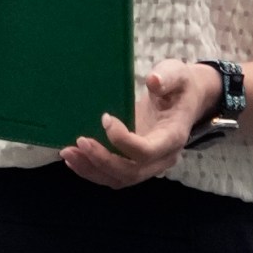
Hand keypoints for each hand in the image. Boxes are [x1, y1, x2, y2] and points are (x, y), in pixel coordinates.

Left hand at [62, 59, 221, 187]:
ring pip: (120, 179)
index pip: (147, 151)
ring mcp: (149, 164)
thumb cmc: (179, 85)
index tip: (105, 118)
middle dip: (102, 160)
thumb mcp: (177, 73)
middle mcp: (162, 157)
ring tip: (67, 153)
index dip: (123, 140)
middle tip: (79, 141)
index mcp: (173, 136)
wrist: (185, 99)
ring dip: (91, 169)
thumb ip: (168, 77)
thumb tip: (154, 81)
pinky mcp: (136, 162)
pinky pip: (114, 175)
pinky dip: (92, 170)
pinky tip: (73, 159)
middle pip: (131, 172)